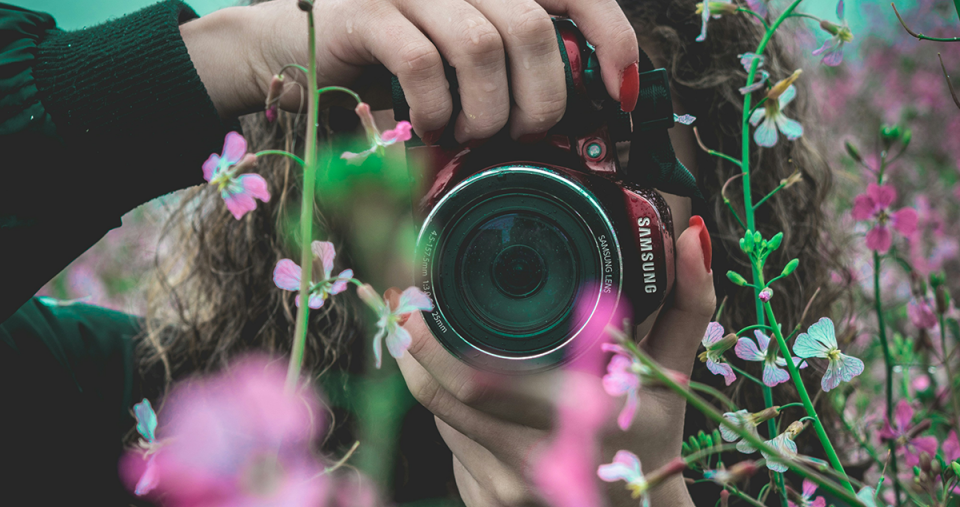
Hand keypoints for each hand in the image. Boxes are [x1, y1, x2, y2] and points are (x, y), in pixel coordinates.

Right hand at [182, 0, 640, 142]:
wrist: (284, 46)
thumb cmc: (384, 60)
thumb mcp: (456, 58)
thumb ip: (509, 65)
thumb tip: (572, 112)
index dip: (611, 36)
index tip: (621, 92)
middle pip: (533, 27)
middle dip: (541, 100)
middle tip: (522, 136)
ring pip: (483, 46)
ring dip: (488, 112)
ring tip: (470, 135)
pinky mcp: (364, 12)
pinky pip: (424, 63)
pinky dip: (437, 108)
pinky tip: (430, 124)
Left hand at [390, 217, 715, 505]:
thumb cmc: (653, 437)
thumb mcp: (670, 372)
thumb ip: (687, 303)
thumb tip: (695, 238)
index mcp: (580, 415)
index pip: (474, 381)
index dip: (430, 340)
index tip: (416, 295)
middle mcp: (538, 457)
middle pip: (441, 396)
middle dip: (413, 346)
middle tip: (405, 305)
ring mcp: (510, 487)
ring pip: (441, 418)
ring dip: (429, 375)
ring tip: (426, 336)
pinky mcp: (490, 501)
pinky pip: (452, 445)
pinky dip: (450, 413)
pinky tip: (462, 389)